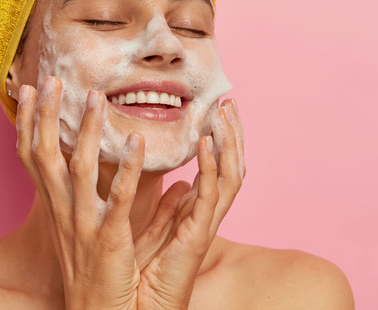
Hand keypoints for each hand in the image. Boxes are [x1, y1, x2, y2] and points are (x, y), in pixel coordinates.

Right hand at [16, 76, 244, 308]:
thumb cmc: (98, 274)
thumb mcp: (92, 228)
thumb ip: (107, 193)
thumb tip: (121, 160)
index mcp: (58, 209)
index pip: (34, 159)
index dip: (28, 124)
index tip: (27, 91)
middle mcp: (63, 213)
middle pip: (46, 156)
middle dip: (46, 117)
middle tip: (50, 80)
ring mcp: (83, 226)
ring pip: (79, 171)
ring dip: (88, 132)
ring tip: (95, 98)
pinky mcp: (109, 241)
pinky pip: (116, 202)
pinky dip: (125, 172)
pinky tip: (136, 144)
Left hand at [133, 99, 244, 308]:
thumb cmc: (143, 277)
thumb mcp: (154, 231)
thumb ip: (167, 209)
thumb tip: (178, 185)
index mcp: (197, 213)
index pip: (219, 168)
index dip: (222, 140)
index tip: (218, 109)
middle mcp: (207, 216)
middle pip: (233, 166)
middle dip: (233, 133)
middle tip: (228, 101)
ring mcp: (206, 226)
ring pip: (231, 176)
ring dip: (229, 142)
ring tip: (223, 113)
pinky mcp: (198, 237)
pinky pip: (211, 196)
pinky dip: (211, 167)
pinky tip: (205, 142)